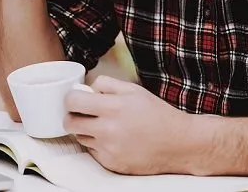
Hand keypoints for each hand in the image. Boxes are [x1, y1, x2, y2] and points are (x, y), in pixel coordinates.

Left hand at [63, 76, 200, 174]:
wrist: (178, 144)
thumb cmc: (157, 115)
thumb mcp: (134, 90)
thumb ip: (106, 84)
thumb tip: (86, 89)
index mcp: (113, 107)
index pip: (73, 102)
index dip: (72, 98)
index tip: (77, 99)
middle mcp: (108, 130)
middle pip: (70, 123)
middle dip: (73, 115)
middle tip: (84, 113)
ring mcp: (109, 149)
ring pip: (80, 137)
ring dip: (86, 131)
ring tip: (105, 126)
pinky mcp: (111, 164)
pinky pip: (92, 151)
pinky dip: (98, 145)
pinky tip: (114, 140)